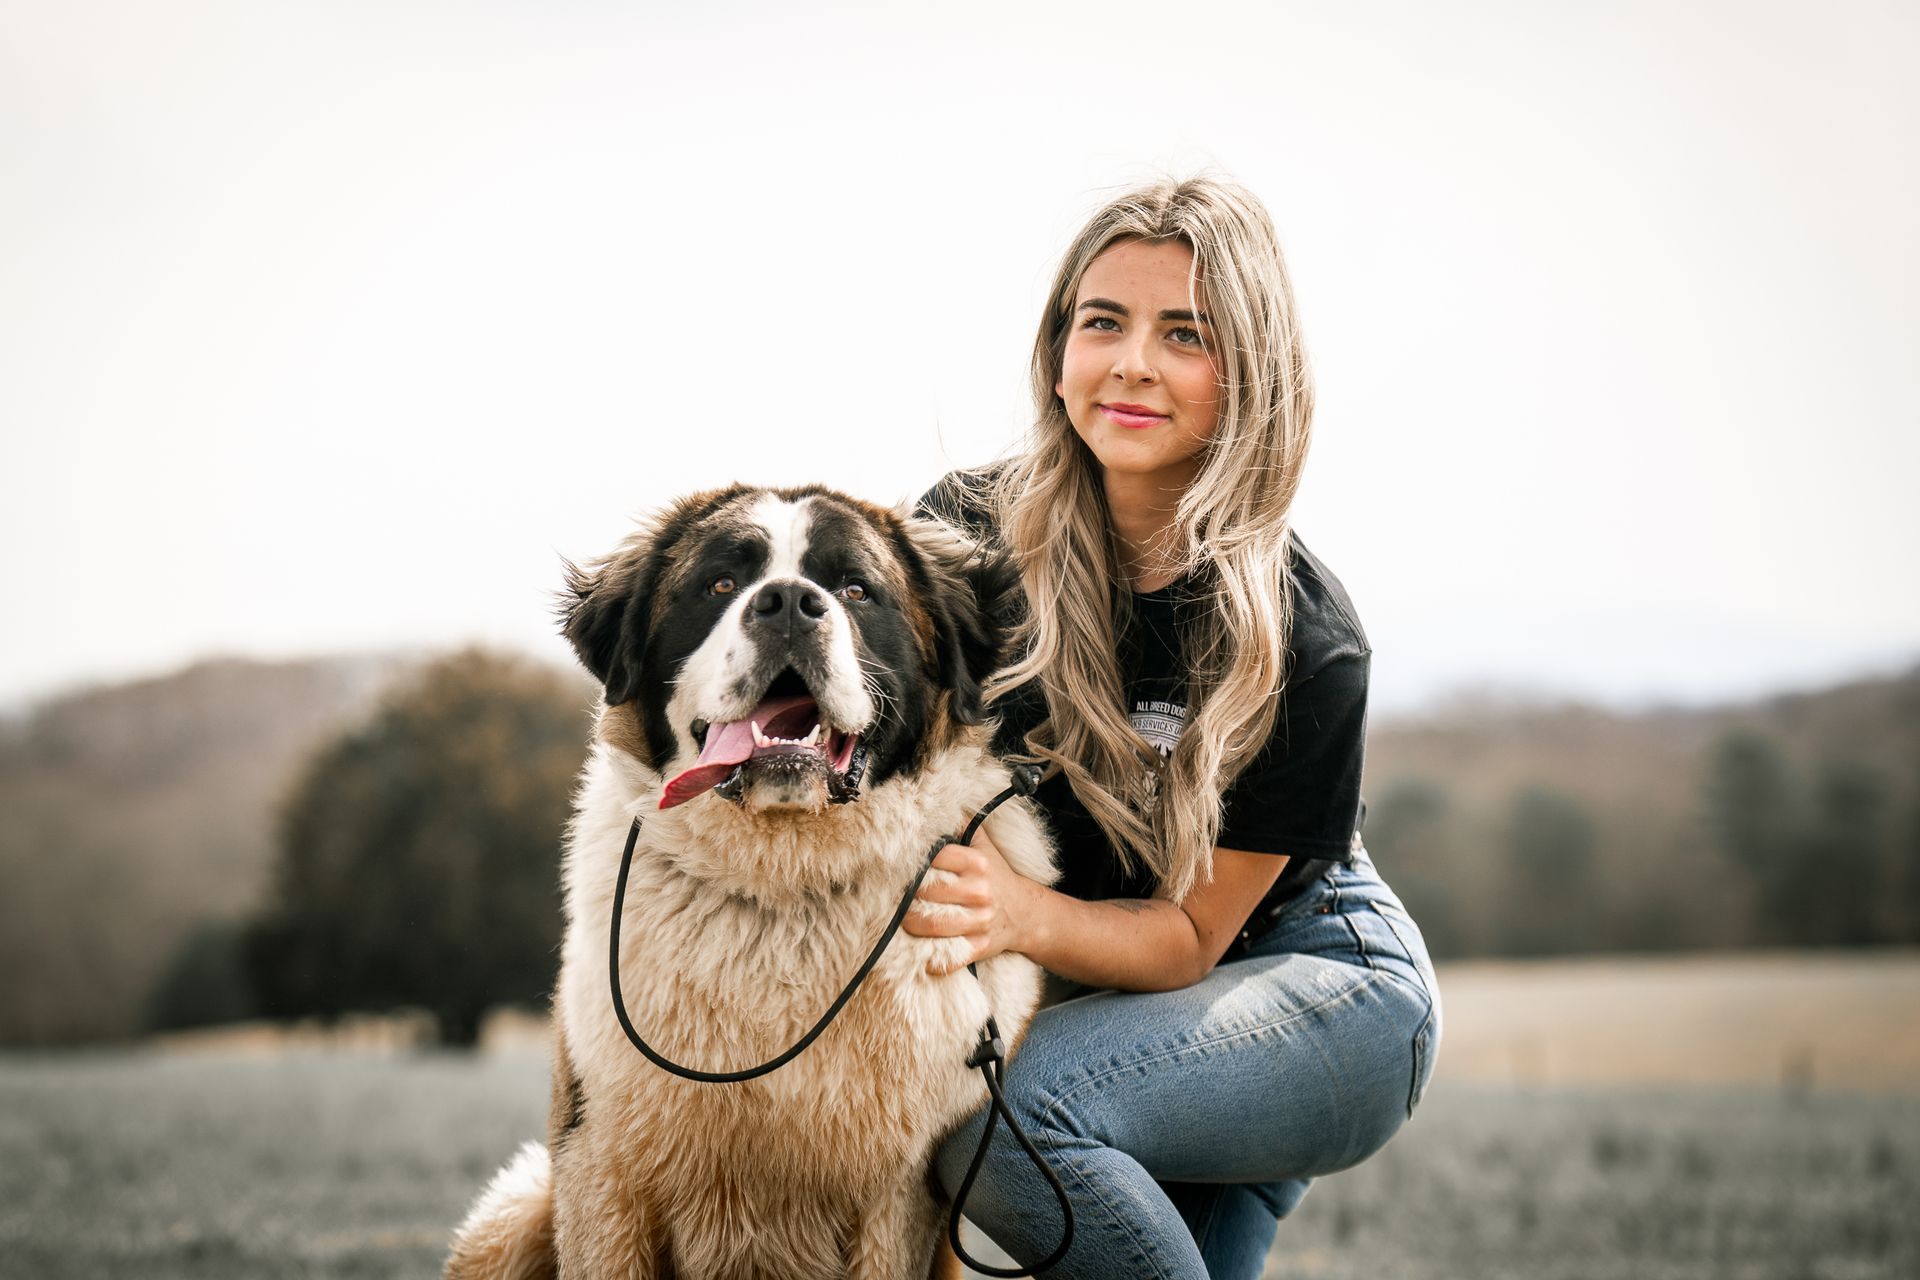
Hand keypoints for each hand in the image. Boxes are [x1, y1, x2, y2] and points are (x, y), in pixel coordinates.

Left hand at [903, 826, 1038, 975]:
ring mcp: (979, 921)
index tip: (900, 868)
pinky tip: (922, 953)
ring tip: (904, 920)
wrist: (1025, 913)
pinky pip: (950, 957)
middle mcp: (979, 891)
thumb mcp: (984, 846)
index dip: (914, 864)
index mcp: (977, 863)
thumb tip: (933, 807)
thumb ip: (961, 826)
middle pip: (927, 892)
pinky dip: (933, 960)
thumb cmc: (996, 876)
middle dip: (907, 896)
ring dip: (911, 925)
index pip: (935, 859)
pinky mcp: (979, 946)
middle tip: (895, 897)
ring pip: (932, 925)